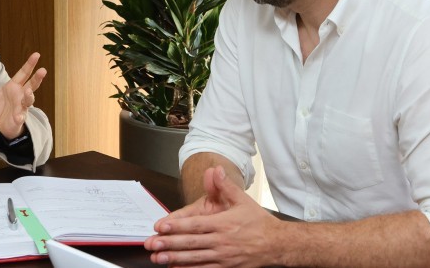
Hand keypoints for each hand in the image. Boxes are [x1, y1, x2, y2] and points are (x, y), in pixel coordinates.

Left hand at [0, 52, 46, 139]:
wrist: (2, 126)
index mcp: (14, 87)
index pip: (24, 73)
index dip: (29, 64)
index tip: (37, 55)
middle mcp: (21, 95)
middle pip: (32, 85)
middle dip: (37, 78)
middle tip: (43, 70)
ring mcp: (21, 107)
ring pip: (29, 100)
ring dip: (29, 97)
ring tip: (29, 93)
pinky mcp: (19, 118)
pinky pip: (21, 117)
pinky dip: (20, 117)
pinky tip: (19, 117)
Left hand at [144, 166, 285, 266]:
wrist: (277, 245)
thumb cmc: (259, 223)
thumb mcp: (243, 200)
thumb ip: (226, 186)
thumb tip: (216, 170)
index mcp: (223, 224)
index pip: (195, 225)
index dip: (176, 226)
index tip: (160, 227)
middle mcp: (221, 242)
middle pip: (190, 243)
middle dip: (169, 244)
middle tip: (151, 244)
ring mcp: (223, 257)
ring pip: (195, 259)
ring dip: (175, 259)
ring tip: (158, 259)